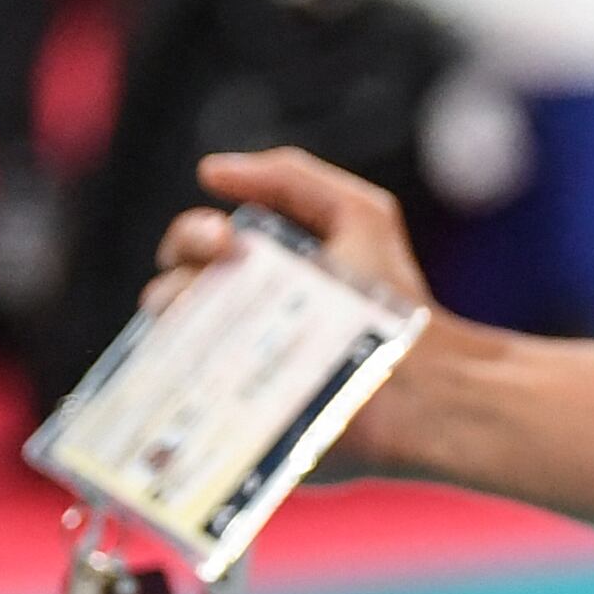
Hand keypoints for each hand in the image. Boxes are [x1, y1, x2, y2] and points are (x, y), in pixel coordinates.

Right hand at [153, 148, 445, 474]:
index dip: (192, 236)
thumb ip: (294, 179)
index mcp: (250, 273)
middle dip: (177, 284)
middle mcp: (232, 322)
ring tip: (201, 329)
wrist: (427, 383)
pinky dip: (179, 391)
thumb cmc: (396, 298)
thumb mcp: (360, 217)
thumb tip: (211, 170)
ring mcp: (232, 374)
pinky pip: (185, 410)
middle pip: (167, 297)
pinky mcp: (238, 423)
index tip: (223, 239)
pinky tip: (197, 373)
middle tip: (212, 283)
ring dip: (172, 334)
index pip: (190, 249)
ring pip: (166, 350)